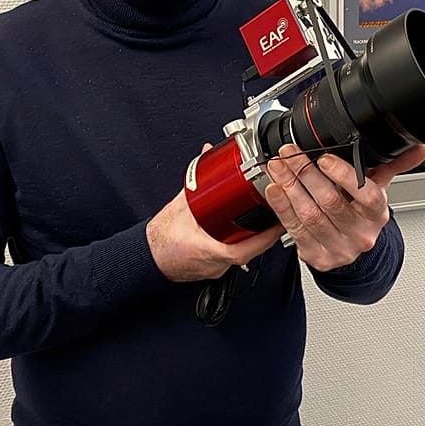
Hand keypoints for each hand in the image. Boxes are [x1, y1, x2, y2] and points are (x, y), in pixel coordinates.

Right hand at [147, 146, 282, 281]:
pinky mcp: (214, 268)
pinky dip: (243, 242)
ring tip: (267, 219)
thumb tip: (207, 156)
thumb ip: (196, 179)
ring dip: (257, 238)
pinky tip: (246, 230)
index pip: (243, 250)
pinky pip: (235, 256)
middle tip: (278, 215)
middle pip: (250, 251)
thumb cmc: (161, 238)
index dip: (265, 237)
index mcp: (208, 251)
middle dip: (267, 233)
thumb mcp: (180, 204)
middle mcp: (215, 264)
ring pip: (245, 255)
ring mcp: (216, 269)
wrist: (147, 257)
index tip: (277, 221)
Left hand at [264, 143, 424, 270]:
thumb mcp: (377, 188)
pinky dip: (281, 207)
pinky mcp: (317, 256)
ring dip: (289, 187)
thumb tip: (417, 147)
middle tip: (290, 154)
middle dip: (306, 174)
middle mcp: (360, 234)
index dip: (343, 175)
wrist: (351, 249)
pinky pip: (295, 229)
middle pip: (330, 202)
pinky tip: (274, 189)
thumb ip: (394, 164)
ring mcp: (338, 248)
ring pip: (309, 215)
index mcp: (377, 214)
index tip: (323, 158)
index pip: (366, 195)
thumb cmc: (361, 213)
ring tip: (278, 166)